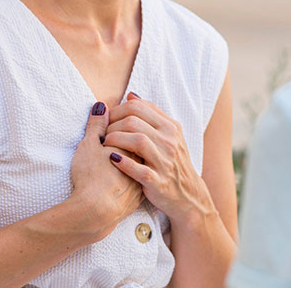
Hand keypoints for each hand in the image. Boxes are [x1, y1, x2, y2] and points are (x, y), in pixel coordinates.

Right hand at [69, 101, 143, 239]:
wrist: (96, 214)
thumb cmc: (91, 177)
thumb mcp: (89, 145)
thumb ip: (96, 125)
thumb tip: (101, 106)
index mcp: (135, 147)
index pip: (137, 129)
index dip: (122, 126)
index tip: (107, 131)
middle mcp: (144, 163)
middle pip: (142, 147)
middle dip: (129, 141)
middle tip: (109, 144)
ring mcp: (141, 181)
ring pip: (142, 166)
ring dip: (131, 160)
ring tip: (113, 160)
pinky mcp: (137, 199)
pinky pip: (136, 184)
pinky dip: (130, 178)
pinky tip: (122, 177)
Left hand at [104, 93, 216, 226]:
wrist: (187, 195)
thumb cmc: (173, 161)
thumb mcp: (169, 135)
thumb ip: (151, 114)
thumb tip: (131, 95)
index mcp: (170, 127)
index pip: (138, 107)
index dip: (118, 110)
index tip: (108, 119)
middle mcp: (169, 141)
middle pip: (134, 121)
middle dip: (112, 125)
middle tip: (102, 133)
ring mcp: (165, 162)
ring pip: (137, 141)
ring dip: (115, 140)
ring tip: (105, 145)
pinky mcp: (158, 182)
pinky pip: (139, 169)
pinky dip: (123, 163)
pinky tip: (112, 160)